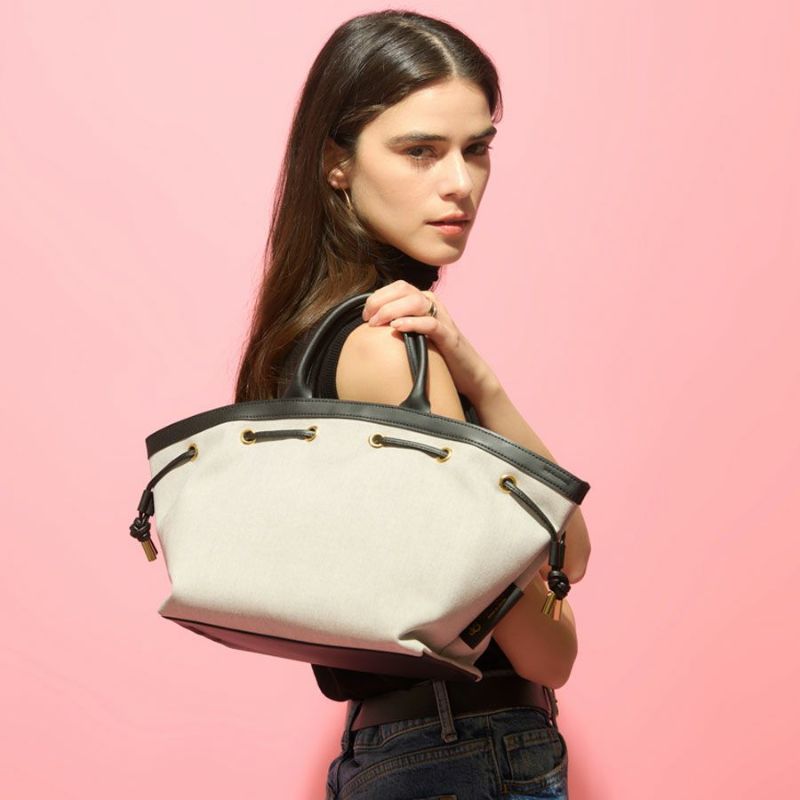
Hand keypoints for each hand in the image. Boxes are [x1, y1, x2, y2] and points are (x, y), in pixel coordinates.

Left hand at [361, 280, 499, 404]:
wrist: (467, 372)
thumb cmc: (437, 354)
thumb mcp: (414, 334)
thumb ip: (399, 324)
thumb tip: (371, 325)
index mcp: (424, 301)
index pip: (397, 287)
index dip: (377, 296)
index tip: (365, 314)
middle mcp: (433, 304)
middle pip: (404, 289)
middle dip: (381, 301)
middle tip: (368, 320)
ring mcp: (442, 318)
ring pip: (415, 302)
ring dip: (392, 310)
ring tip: (377, 324)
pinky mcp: (449, 336)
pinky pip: (430, 323)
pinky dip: (412, 322)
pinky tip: (397, 328)